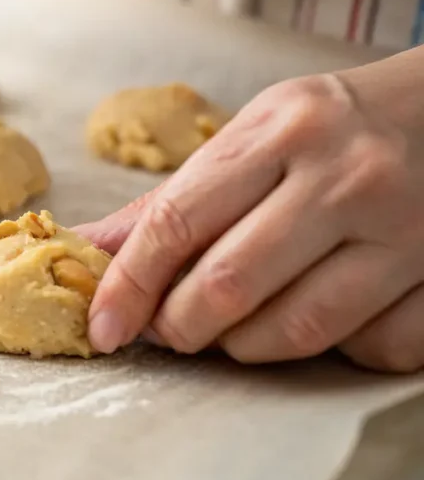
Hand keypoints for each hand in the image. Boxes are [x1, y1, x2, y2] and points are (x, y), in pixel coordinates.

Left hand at [76, 47, 423, 372]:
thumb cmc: (330, 128)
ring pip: (296, 330)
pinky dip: (335, 352)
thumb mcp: (252, 136)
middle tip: (171, 329)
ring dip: (245, 346)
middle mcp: (344, 176)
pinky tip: (322, 319)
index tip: (102, 327)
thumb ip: (172, 200)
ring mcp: (404, 230)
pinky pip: (371, 348)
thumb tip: (87, 250)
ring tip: (234, 328)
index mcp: (280, 131)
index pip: (178, 221)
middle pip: (229, 285)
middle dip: (181, 326)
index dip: (129, 285)